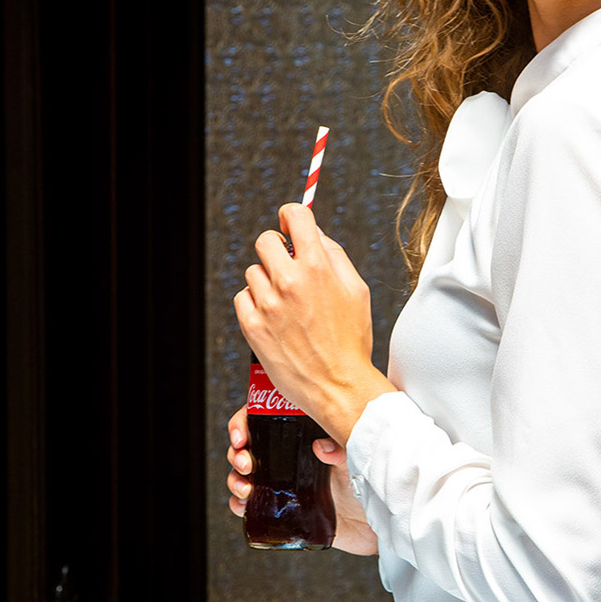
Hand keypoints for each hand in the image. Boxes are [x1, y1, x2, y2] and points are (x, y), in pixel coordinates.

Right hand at [226, 404, 377, 555]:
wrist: (374, 524)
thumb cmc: (369, 483)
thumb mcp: (357, 458)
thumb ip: (341, 448)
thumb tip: (320, 447)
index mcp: (304, 435)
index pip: (265, 418)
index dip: (245, 422)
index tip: (241, 434)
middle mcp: (291, 456)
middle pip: (249, 445)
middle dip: (238, 452)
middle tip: (247, 463)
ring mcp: (284, 482)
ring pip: (244, 473)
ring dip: (235, 478)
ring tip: (246, 487)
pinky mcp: (283, 508)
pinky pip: (250, 504)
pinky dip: (238, 503)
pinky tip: (243, 504)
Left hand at [233, 204, 395, 445]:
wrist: (338, 385)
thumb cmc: (351, 340)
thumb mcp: (357, 290)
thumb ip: (335, 256)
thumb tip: (315, 234)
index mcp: (317, 267)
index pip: (295, 216)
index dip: (292, 216)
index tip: (291, 225)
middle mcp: (289, 281)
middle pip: (265, 240)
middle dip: (277, 248)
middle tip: (287, 265)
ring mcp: (268, 304)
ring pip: (253, 271)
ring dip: (267, 280)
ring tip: (286, 301)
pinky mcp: (252, 326)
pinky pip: (242, 298)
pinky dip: (255, 303)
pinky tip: (274, 316)